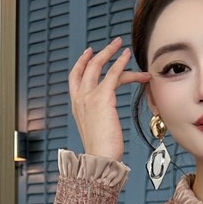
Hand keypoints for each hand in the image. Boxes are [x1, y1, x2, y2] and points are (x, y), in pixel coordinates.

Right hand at [70, 38, 150, 161]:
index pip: (75, 77)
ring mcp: (89, 97)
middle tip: (113, 44)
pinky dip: (120, 62)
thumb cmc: (101, 151)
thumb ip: (99, 117)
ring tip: (125, 48)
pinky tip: (127, 57)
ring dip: (112, 54)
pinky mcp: (102, 97)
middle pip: (87, 67)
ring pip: (99, 66)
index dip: (82, 62)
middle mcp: (80, 99)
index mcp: (76, 106)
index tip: (90, 52)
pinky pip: (112, 73)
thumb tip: (107, 115)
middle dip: (100, 53)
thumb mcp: (97, 130)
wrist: (100, 159)